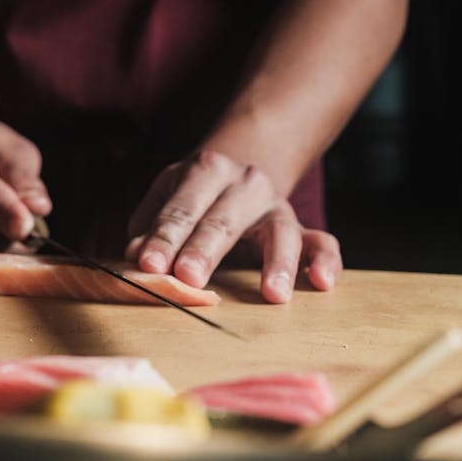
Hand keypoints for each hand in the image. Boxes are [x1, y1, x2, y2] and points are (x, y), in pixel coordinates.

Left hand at [125, 149, 341, 302]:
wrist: (241, 166)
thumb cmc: (194, 192)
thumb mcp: (166, 196)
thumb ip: (149, 225)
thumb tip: (136, 253)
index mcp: (207, 170)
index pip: (182, 207)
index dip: (164, 237)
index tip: (149, 265)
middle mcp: (246, 184)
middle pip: (225, 220)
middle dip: (206, 250)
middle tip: (188, 278)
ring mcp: (277, 206)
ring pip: (282, 231)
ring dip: (278, 263)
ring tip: (273, 294)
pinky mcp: (300, 228)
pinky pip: (321, 242)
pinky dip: (326, 261)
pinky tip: (322, 283)